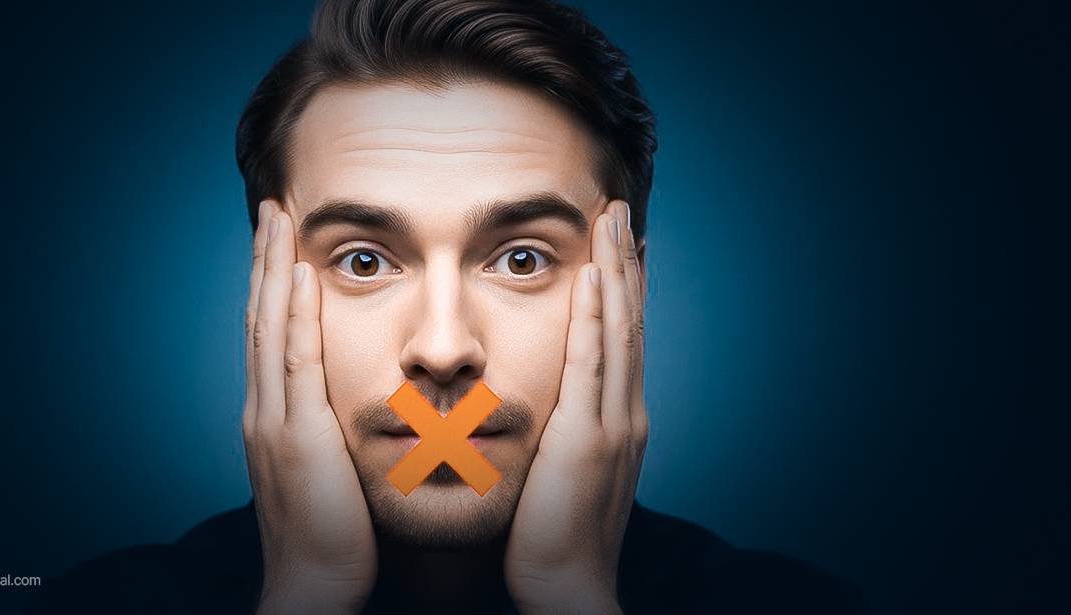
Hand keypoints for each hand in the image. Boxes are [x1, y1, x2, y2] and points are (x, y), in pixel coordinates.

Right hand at [244, 201, 376, 613]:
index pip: (269, 334)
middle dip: (264, 260)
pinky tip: (298, 275)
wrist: (314, 587)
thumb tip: (345, 405)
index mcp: (274, 416)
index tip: (281, 240)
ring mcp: (275, 420)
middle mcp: (266, 409)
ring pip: (268, 327)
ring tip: (278, 218)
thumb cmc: (333, 537)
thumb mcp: (327, 470)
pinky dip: (292, 314)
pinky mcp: (297, 435)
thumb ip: (329, 431)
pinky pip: (295, 362)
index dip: (272, 283)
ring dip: (272, 268)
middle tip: (271, 207)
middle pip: (260, 317)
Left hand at [505, 200, 647, 613]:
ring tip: (613, 219)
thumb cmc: (552, 538)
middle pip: (629, 320)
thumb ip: (560, 434)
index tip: (617, 246)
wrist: (567, 588)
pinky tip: (594, 274)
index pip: (620, 339)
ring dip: (617, 270)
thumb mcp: (560, 473)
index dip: (622, 289)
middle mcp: (625, 412)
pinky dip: (597, 313)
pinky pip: (593, 361)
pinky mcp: (590, 434)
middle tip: (620, 210)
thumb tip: (543, 406)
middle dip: (625, 263)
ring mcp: (613, 421)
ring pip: (619, 329)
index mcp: (616, 420)